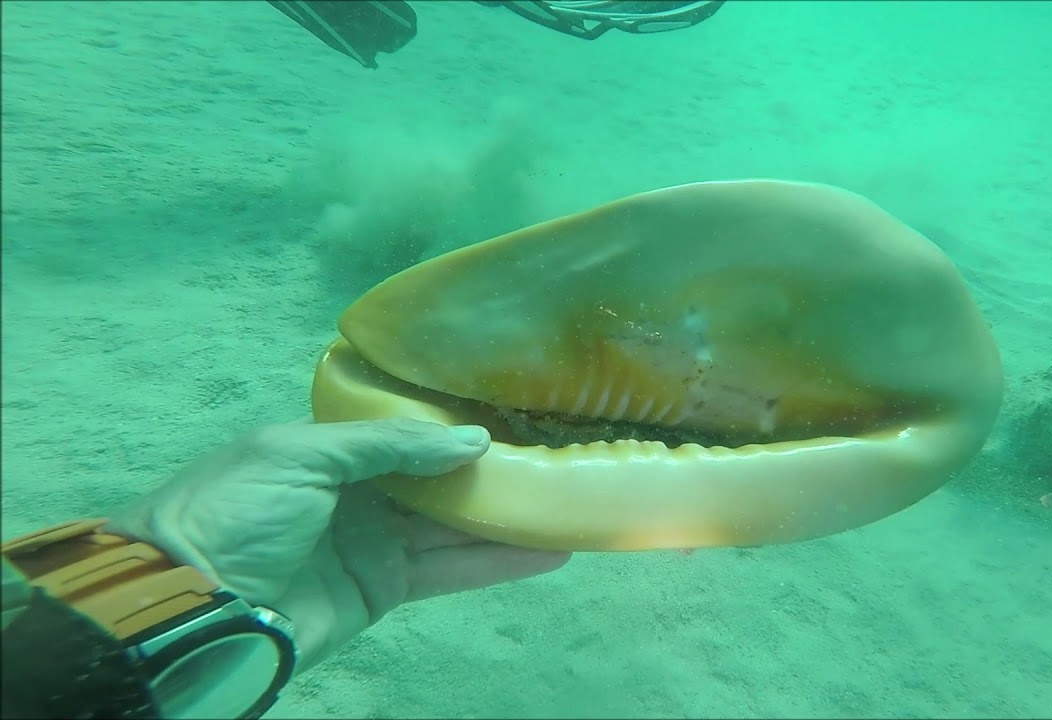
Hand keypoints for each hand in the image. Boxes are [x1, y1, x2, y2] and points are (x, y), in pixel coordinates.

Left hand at [105, 418, 570, 671]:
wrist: (195, 605)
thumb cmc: (238, 511)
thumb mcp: (303, 453)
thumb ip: (389, 443)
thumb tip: (474, 439)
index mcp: (328, 446)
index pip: (403, 428)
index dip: (451, 420)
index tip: (511, 407)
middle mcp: (356, 489)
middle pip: (436, 475)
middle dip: (489, 466)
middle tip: (555, 450)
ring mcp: (373, 540)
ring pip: (451, 522)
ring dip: (506, 514)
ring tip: (568, 496)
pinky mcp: (385, 587)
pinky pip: (449, 569)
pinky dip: (498, 561)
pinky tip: (548, 549)